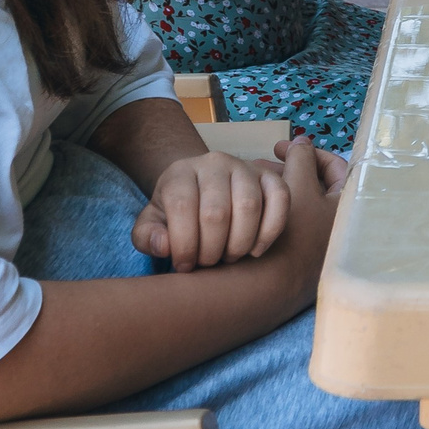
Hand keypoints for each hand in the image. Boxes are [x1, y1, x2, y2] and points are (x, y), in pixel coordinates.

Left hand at [131, 148, 286, 270]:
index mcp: (180, 172)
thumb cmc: (177, 213)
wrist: (203, 188)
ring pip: (249, 207)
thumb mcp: (153, 223)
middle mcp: (214, 163)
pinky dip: (271, 230)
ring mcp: (246, 166)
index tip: (184, 266)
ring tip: (229, 257)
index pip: (182, 206)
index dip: (183, 244)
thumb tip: (164, 246)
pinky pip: (281, 198)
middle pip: (216, 212)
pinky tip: (255, 250)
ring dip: (239, 244)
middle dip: (211, 250)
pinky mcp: (270, 176)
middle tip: (208, 264)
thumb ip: (147, 236)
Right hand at [256, 137, 340, 307]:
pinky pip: (287, 222)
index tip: (281, 149)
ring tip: (248, 182)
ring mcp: (317, 242)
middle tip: (259, 166)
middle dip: (286, 171)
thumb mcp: (297, 187)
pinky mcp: (297, 256)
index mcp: (346, 209)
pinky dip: (271, 210)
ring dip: (275, 189)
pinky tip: (248, 206)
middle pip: (315, 187)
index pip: (337, 169)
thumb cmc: (291, 233)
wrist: (270, 288)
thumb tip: (302, 142)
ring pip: (298, 204)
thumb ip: (302, 160)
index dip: (310, 153)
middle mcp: (336, 226)